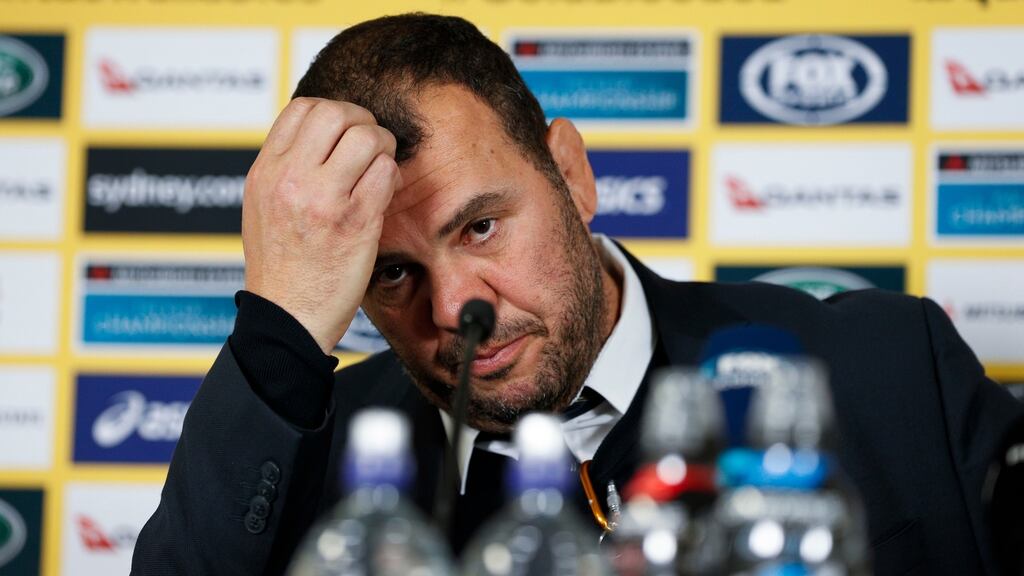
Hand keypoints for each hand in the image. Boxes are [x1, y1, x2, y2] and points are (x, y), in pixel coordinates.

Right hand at [242, 97, 401, 353]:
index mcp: (266, 172)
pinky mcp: (355, 222)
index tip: (344, 134)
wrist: (287, 319)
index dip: (334, 113)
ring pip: (366, 137)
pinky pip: (385, 173)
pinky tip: (384, 195)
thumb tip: (321, 139)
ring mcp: (323, 199)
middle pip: (336, 113)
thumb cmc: (280, 269)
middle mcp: (290, 180)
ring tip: (378, 171)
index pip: (302, 109)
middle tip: (369, 147)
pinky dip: (391, 177)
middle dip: (362, 122)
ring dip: (382, 148)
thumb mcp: (264, 207)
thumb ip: (287, 170)